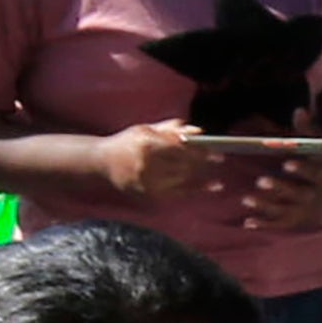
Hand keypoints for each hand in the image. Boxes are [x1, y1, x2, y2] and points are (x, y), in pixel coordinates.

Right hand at [103, 119, 229, 201]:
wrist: (102, 162)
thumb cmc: (127, 142)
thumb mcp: (146, 130)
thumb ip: (171, 129)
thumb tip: (197, 131)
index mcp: (146, 143)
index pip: (179, 146)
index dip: (198, 149)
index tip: (214, 148)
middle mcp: (146, 163)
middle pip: (182, 163)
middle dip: (202, 162)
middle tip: (219, 159)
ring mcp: (146, 180)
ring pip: (181, 180)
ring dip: (201, 180)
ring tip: (218, 181)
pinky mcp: (146, 193)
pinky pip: (175, 193)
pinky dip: (193, 191)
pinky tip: (208, 188)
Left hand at [209, 132, 321, 230]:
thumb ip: (312, 131)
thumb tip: (299, 110)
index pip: (315, 173)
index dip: (303, 170)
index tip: (288, 164)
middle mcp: (317, 195)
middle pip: (298, 193)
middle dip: (280, 188)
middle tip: (261, 181)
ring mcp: (308, 210)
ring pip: (287, 210)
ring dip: (267, 206)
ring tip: (247, 199)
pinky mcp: (300, 221)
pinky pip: (282, 225)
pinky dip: (266, 224)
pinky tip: (248, 221)